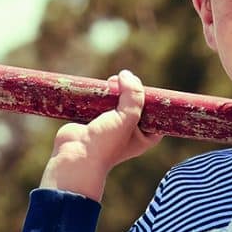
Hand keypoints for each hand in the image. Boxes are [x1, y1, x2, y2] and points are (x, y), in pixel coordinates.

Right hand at [45, 71, 164, 197]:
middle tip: (124, 80)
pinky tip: (99, 87)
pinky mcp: (95, 120)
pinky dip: (100, 94)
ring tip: (111, 82)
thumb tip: (126, 74)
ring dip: (115, 89)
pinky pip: (101, 103)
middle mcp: (129, 132)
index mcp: (144, 137)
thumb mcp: (127, 117)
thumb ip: (133, 95)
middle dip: (131, 90)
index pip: (155, 114)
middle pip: (136, 103)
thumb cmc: (106, 143)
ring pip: (117, 101)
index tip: (147, 87)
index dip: (153, 99)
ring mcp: (111, 125)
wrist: (76, 156)